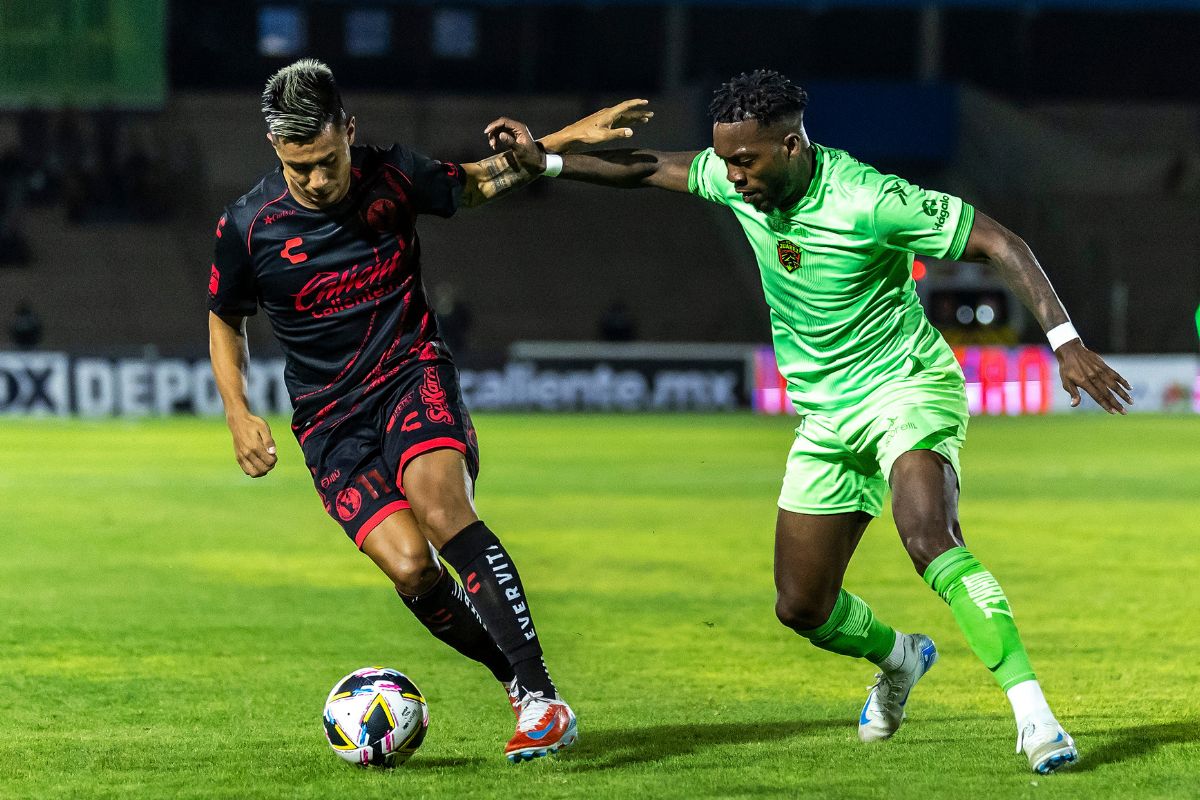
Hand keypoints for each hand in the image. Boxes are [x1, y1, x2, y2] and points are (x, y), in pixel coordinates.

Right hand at [226, 412, 277, 476]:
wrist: (238, 422)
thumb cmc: (253, 424)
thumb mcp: (264, 428)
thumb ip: (269, 441)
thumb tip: (273, 453)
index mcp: (255, 446)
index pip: (269, 461)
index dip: (274, 460)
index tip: (274, 454)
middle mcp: (247, 453)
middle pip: (263, 469)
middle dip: (270, 466)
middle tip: (271, 459)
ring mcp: (241, 457)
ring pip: (254, 473)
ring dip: (262, 471)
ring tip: (265, 464)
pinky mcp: (238, 458)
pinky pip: (246, 471)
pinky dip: (254, 471)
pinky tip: (258, 464)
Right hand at [483, 117, 542, 172]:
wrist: (536, 162)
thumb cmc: (530, 157)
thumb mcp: (520, 151)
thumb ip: (511, 142)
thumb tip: (501, 135)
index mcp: (519, 128)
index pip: (504, 122)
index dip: (494, 125)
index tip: (486, 132)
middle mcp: (517, 127)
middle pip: (500, 124)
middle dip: (493, 131)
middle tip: (490, 142)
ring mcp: (514, 131)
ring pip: (499, 129)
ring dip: (494, 136)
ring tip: (493, 146)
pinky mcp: (512, 136)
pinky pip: (501, 133)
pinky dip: (496, 138)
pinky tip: (495, 146)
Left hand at [540, 99, 654, 151]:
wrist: (573, 135)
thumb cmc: (586, 136)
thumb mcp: (603, 136)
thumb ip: (618, 134)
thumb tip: (631, 132)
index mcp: (609, 114)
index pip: (626, 106)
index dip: (636, 104)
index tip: (646, 102)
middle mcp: (609, 113)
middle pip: (627, 112)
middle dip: (639, 113)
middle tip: (651, 114)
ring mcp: (606, 118)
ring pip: (624, 117)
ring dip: (634, 118)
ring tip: (645, 120)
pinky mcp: (603, 123)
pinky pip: (618, 121)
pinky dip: (626, 122)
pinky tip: (630, 125)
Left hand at [1054, 340, 1132, 413]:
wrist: (1070, 350)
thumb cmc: (1067, 368)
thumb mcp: (1066, 381)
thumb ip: (1073, 393)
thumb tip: (1074, 405)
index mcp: (1085, 382)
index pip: (1098, 397)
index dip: (1106, 405)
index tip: (1114, 412)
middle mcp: (1094, 377)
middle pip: (1108, 393)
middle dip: (1117, 403)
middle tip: (1125, 412)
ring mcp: (1100, 371)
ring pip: (1114, 385)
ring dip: (1123, 394)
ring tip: (1131, 402)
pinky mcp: (1104, 366)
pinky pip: (1115, 375)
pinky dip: (1123, 381)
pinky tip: (1129, 388)